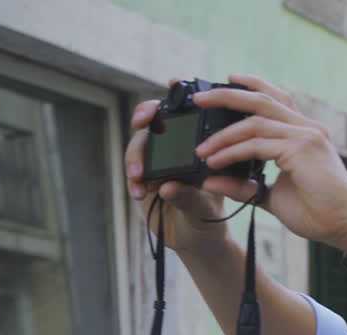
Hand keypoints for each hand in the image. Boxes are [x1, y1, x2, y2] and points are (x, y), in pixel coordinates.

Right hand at [124, 94, 229, 251]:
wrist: (199, 239)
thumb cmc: (212, 216)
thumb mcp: (209, 208)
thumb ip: (191, 197)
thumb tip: (169, 186)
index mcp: (201, 145)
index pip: (191, 114)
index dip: (179, 95)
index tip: (173, 83)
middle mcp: (178, 147)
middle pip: (158, 120)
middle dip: (145, 115)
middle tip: (142, 121)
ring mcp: (159, 160)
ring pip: (141, 144)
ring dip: (136, 155)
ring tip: (139, 175)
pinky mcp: (145, 177)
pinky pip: (134, 170)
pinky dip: (134, 179)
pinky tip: (139, 191)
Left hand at [187, 74, 346, 250]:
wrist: (346, 227)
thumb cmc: (318, 213)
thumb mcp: (273, 196)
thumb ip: (245, 186)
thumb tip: (210, 180)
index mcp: (306, 134)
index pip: (276, 100)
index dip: (251, 87)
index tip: (226, 82)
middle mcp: (307, 129)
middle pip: (263, 99)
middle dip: (228, 95)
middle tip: (200, 98)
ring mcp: (306, 136)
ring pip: (255, 121)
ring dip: (223, 134)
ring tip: (202, 149)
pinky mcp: (301, 149)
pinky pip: (256, 144)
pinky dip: (232, 151)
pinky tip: (216, 161)